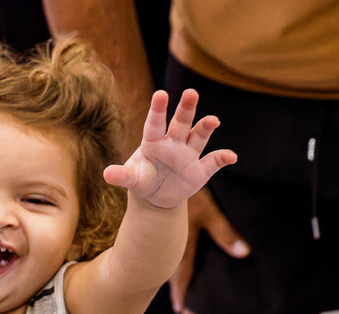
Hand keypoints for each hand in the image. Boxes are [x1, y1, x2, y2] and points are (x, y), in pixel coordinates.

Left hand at [104, 89, 236, 210]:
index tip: (161, 94)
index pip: (155, 124)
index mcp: (154, 142)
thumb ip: (122, 175)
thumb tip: (107, 174)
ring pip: (198, 136)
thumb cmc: (142, 180)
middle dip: (186, 109)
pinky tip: (231, 157)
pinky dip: (223, 158)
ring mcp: (188, 154)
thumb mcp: (132, 179)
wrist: (156, 196)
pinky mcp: (201, 169)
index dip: (158, 110)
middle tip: (191, 92)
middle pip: (180, 122)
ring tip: (213, 120)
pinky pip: (213, 161)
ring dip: (206, 127)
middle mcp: (173, 143)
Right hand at [170, 188, 249, 310]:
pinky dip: (169, 252)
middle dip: (175, 286)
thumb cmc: (194, 190)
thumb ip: (226, 233)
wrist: (168, 166)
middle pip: (172, 269)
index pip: (181, 274)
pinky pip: (168, 242)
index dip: (181, 293)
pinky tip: (170, 254)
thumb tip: (243, 254)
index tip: (179, 311)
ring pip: (168, 256)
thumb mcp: (209, 211)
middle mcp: (171, 240)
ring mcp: (166, 230)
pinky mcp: (166, 219)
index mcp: (181, 242)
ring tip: (175, 285)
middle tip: (177, 304)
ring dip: (171, 270)